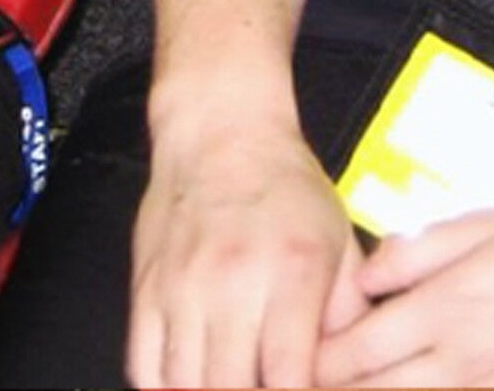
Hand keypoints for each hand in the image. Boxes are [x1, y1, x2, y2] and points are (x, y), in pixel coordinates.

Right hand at [128, 117, 367, 387]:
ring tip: (232, 380)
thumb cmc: (287, 187)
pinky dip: (167, 388)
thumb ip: (349, 315)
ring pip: (185, 387)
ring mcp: (182, 288)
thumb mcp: (340, 239)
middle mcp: (233, 283)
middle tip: (264, 387)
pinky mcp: (146, 289)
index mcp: (293, 272)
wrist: (221, 128)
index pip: (289, 379)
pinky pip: (143, 367)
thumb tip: (350, 374)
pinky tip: (193, 382)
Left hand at [313, 197, 493, 389]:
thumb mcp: (493, 220)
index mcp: (447, 305)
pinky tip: (433, 387)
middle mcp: (465, 362)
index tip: (295, 361)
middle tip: (306, 383)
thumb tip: (367, 276)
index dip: (315, 363)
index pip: (353, 352)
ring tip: (364, 387)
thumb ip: (420, 249)